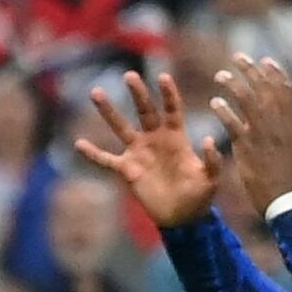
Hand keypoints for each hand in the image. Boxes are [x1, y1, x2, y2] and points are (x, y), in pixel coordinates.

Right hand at [75, 70, 219, 228]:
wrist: (182, 217)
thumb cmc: (200, 195)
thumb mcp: (211, 179)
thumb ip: (212, 161)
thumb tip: (209, 140)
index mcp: (176, 138)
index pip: (172, 111)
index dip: (168, 94)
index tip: (163, 76)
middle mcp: (155, 140)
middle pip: (145, 111)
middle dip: (138, 94)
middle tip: (130, 75)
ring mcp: (138, 153)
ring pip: (121, 127)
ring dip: (108, 111)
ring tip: (96, 91)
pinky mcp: (127, 169)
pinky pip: (106, 159)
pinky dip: (92, 153)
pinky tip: (78, 144)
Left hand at [208, 54, 291, 212]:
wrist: (286, 202)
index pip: (285, 91)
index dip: (275, 73)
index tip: (265, 60)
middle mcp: (277, 126)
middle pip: (264, 89)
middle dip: (251, 70)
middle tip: (238, 57)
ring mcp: (261, 135)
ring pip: (247, 101)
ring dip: (234, 85)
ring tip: (221, 75)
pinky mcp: (246, 147)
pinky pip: (232, 124)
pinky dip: (224, 111)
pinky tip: (215, 102)